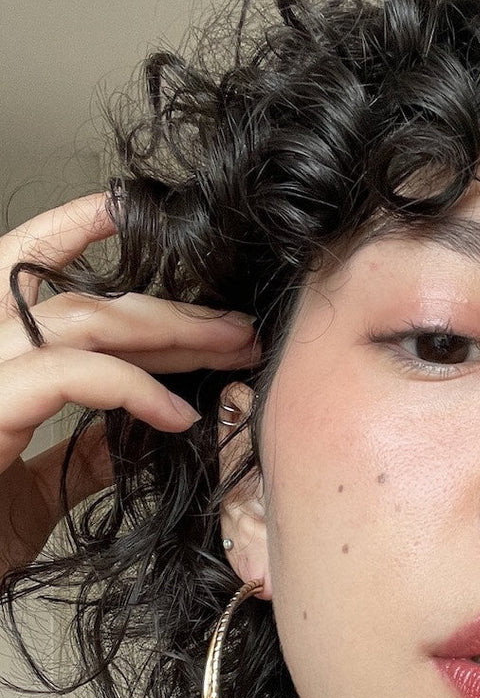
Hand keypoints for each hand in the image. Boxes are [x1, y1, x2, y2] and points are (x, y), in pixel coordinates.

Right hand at [0, 193, 258, 575]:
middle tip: (240, 327)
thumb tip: (140, 426)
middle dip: (170, 310)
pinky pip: (65, 376)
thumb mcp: (32, 487)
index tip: (132, 211)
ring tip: (234, 353)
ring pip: (77, 321)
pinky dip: (130, 388)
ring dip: (170, 333)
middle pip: (77, 301)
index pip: (21, 274)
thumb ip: (82, 448)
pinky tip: (178, 413)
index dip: (70, 231)